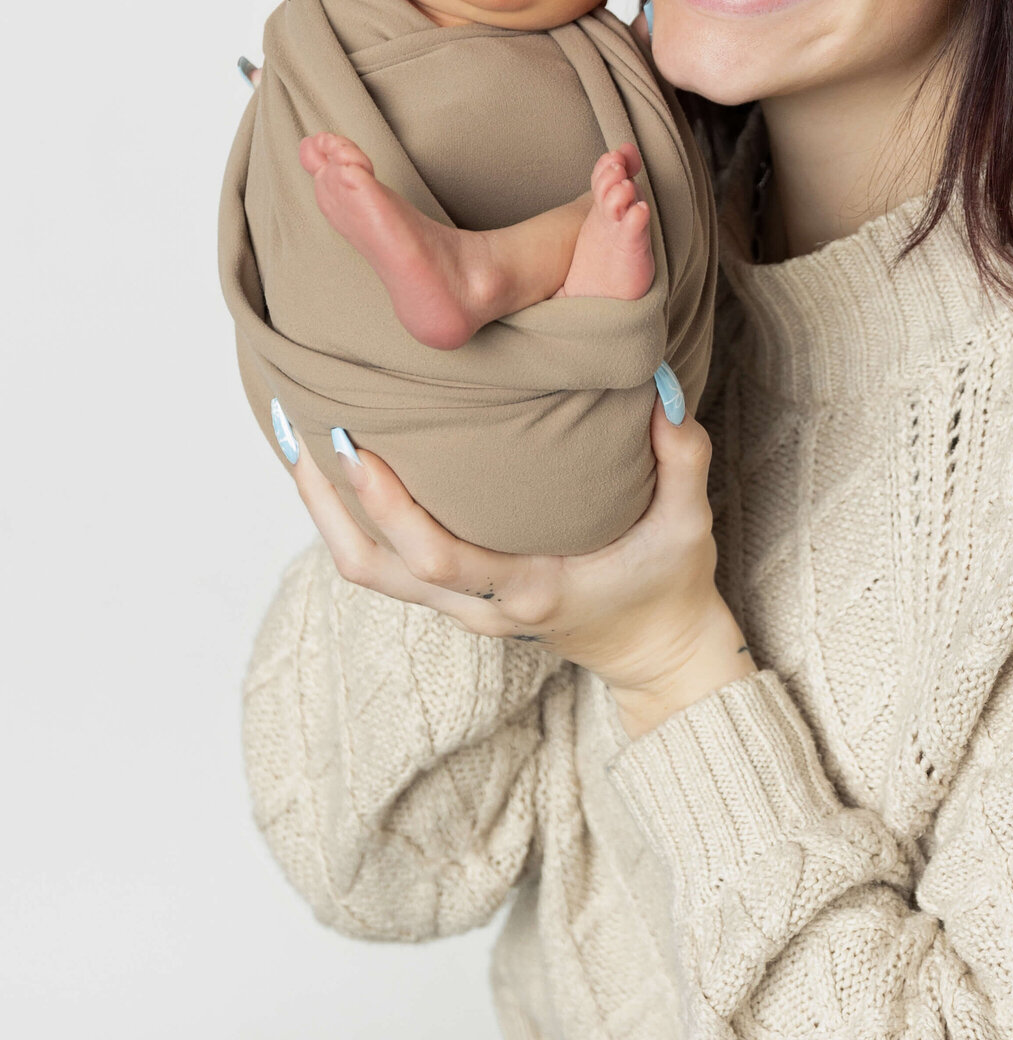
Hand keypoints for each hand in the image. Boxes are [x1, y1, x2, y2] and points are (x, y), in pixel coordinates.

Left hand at [285, 401, 755, 738]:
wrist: (656, 652)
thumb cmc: (670, 585)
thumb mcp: (689, 525)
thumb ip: (682, 457)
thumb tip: (662, 387)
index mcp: (531, 591)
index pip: (439, 559)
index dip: (390, 510)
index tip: (357, 451)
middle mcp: (482, 607)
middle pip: (375, 568)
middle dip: (328, 501)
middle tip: (302, 425)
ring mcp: (462, 607)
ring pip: (367, 569)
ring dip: (324, 511)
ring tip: (296, 438)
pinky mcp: (455, 596)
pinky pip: (385, 562)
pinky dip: (350, 516)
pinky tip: (333, 463)